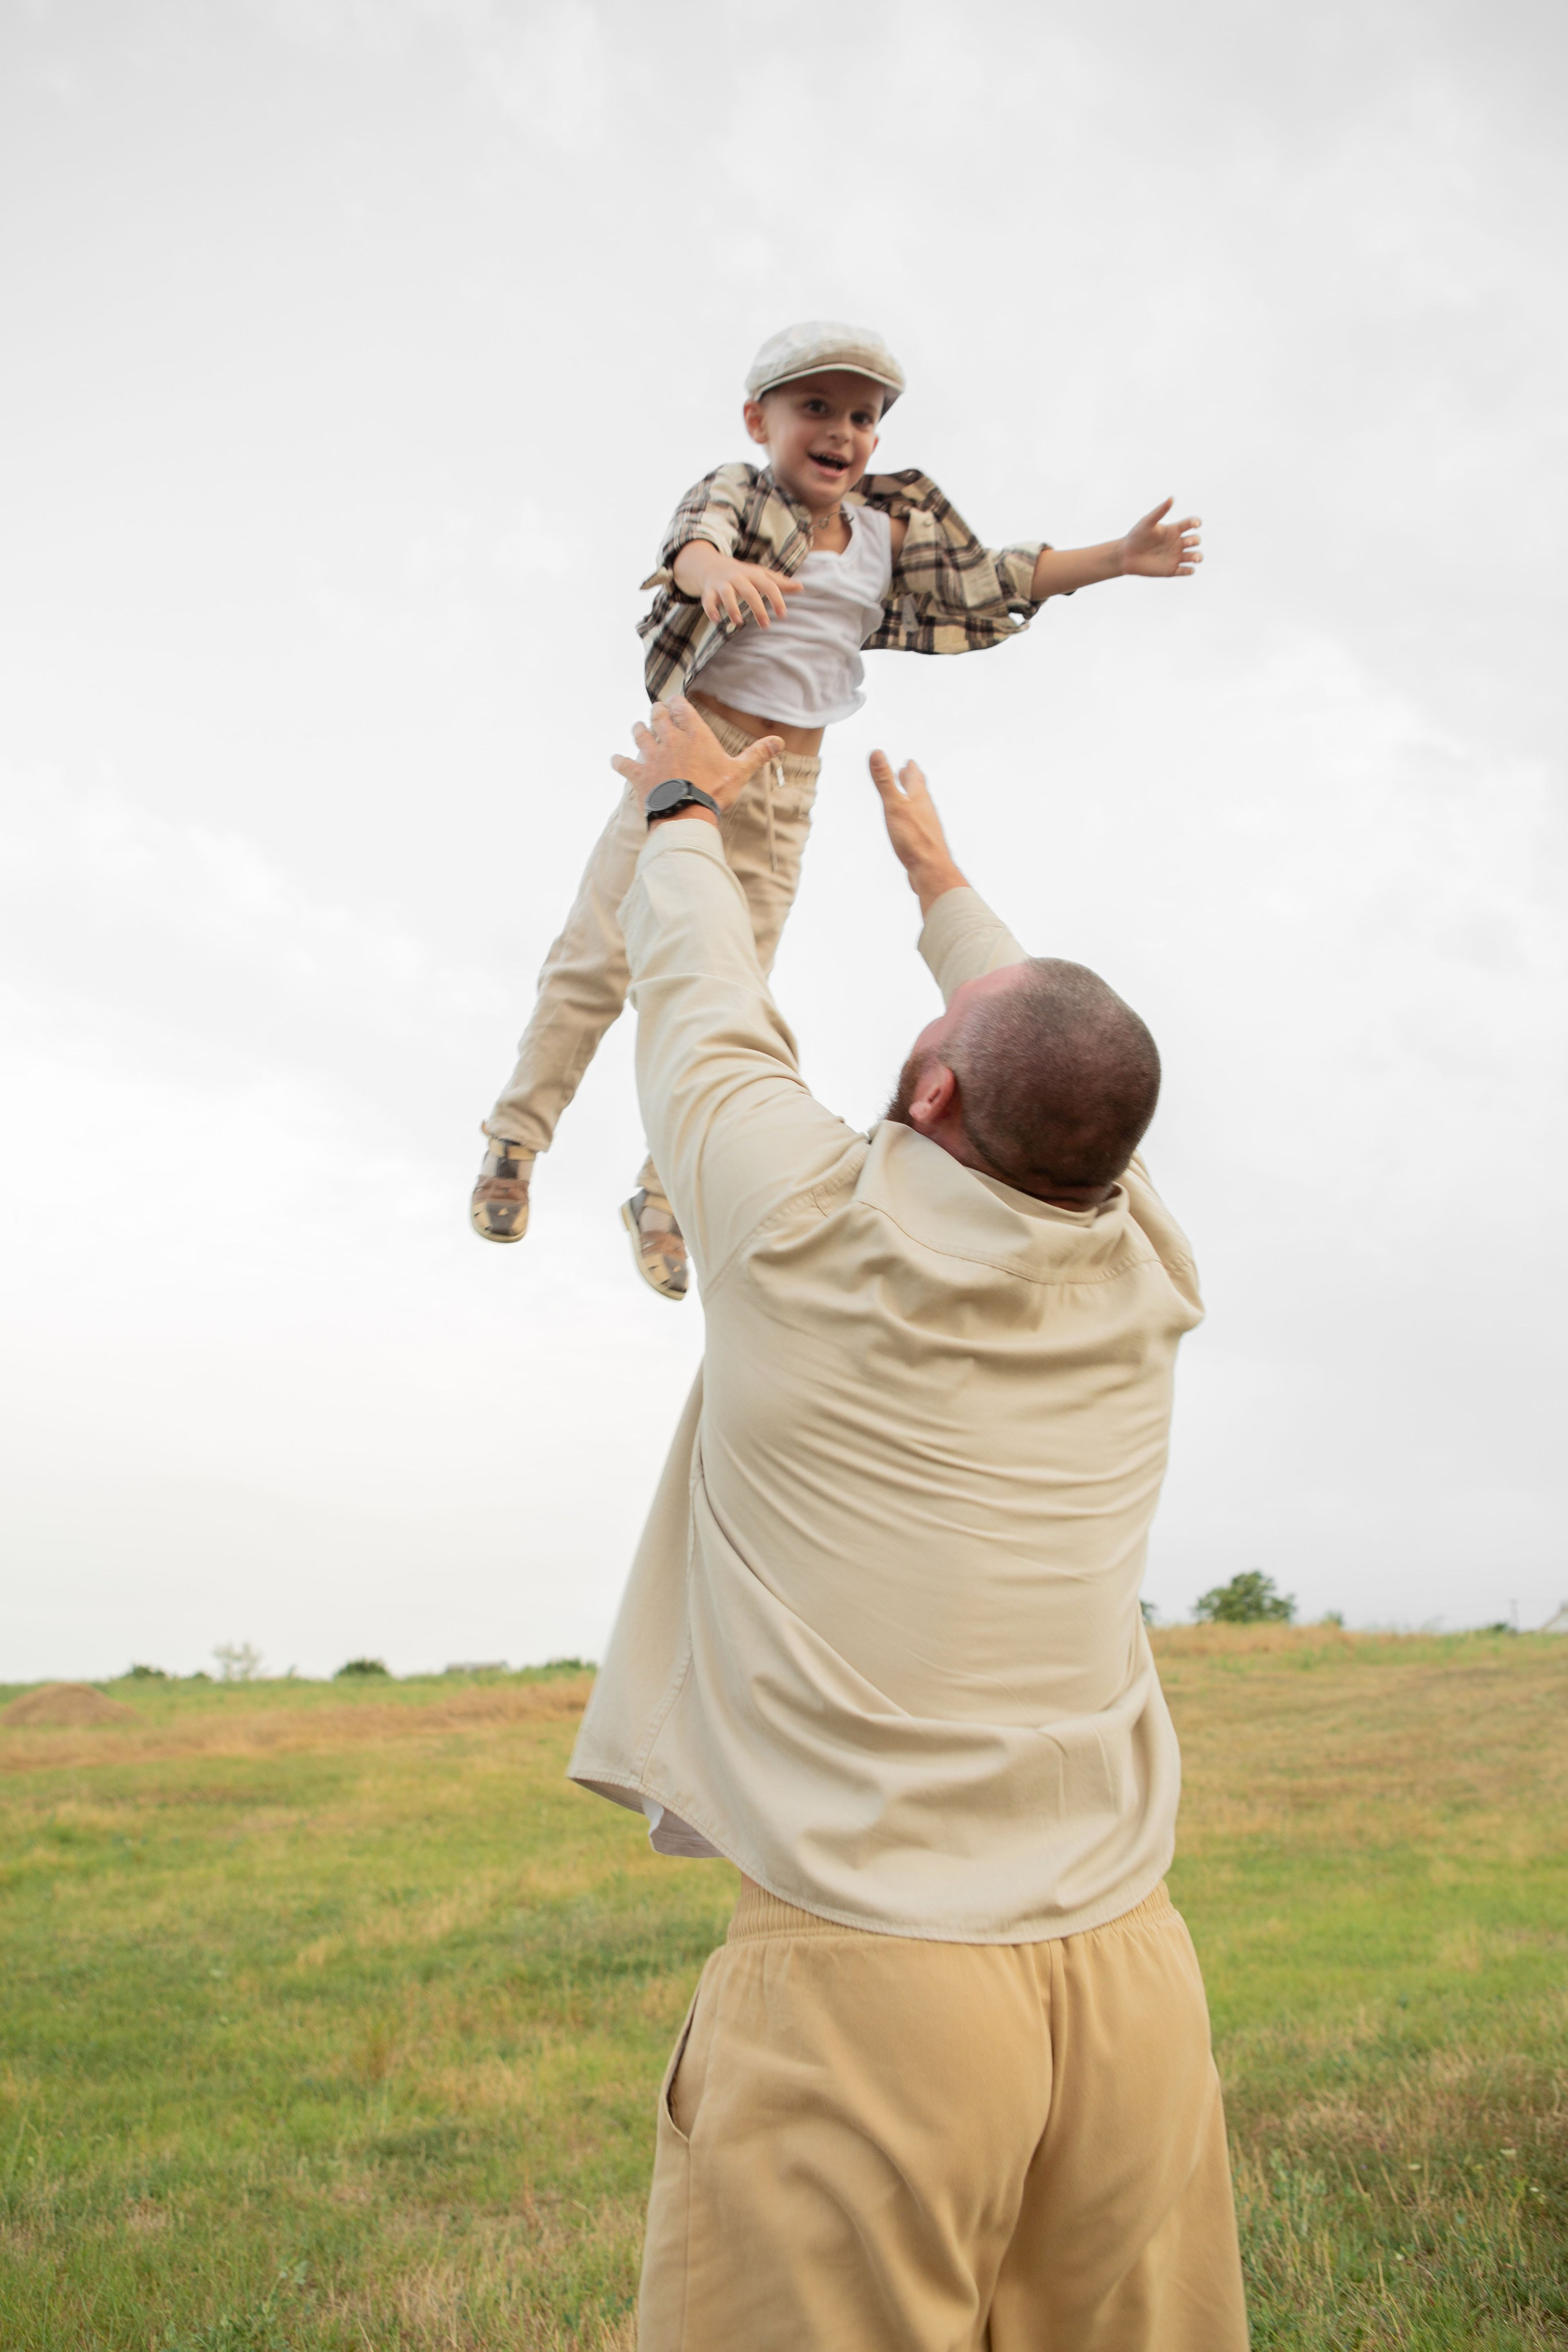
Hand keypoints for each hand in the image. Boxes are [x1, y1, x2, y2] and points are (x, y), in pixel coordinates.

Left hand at [612, 696, 782, 817]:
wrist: (686, 813)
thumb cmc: (714, 791)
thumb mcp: (740, 772)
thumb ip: (757, 754)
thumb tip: (779, 741)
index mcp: (694, 735)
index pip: (682, 709)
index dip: (677, 703)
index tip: (674, 701)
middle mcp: (671, 740)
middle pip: (658, 717)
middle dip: (656, 711)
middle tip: (655, 709)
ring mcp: (653, 756)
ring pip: (640, 735)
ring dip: (638, 730)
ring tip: (637, 727)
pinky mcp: (640, 774)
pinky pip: (624, 764)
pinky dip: (619, 761)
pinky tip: (615, 759)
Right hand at [699, 555, 801, 628]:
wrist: (713, 566)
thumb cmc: (743, 575)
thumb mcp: (761, 575)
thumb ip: (779, 582)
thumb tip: (801, 587)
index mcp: (753, 574)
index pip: (768, 585)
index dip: (776, 599)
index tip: (783, 615)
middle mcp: (738, 577)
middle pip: (749, 591)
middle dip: (757, 608)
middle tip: (766, 625)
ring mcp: (722, 584)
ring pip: (727, 594)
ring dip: (732, 607)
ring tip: (739, 623)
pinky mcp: (709, 591)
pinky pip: (708, 600)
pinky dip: (710, 609)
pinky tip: (716, 620)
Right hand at [868, 751, 968, 914]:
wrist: (931, 870)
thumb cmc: (914, 838)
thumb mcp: (894, 805)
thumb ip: (885, 780)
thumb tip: (876, 752)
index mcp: (919, 799)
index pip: (915, 779)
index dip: (911, 769)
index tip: (909, 762)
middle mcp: (926, 811)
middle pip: (920, 792)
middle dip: (913, 782)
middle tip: (910, 774)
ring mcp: (927, 828)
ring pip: (920, 809)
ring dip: (913, 800)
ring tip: (909, 799)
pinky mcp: (925, 844)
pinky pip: (918, 827)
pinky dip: (913, 821)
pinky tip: (910, 830)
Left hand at [1119, 498, 1201, 577]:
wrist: (1126, 555)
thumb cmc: (1136, 536)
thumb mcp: (1147, 522)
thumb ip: (1160, 511)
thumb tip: (1172, 498)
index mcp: (1174, 530)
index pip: (1190, 524)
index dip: (1196, 522)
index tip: (1196, 524)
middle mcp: (1177, 543)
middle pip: (1195, 540)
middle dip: (1195, 541)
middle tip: (1186, 543)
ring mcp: (1176, 556)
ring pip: (1194, 556)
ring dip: (1198, 557)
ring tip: (1195, 559)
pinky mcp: (1171, 570)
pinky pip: (1185, 571)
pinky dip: (1190, 571)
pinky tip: (1189, 570)